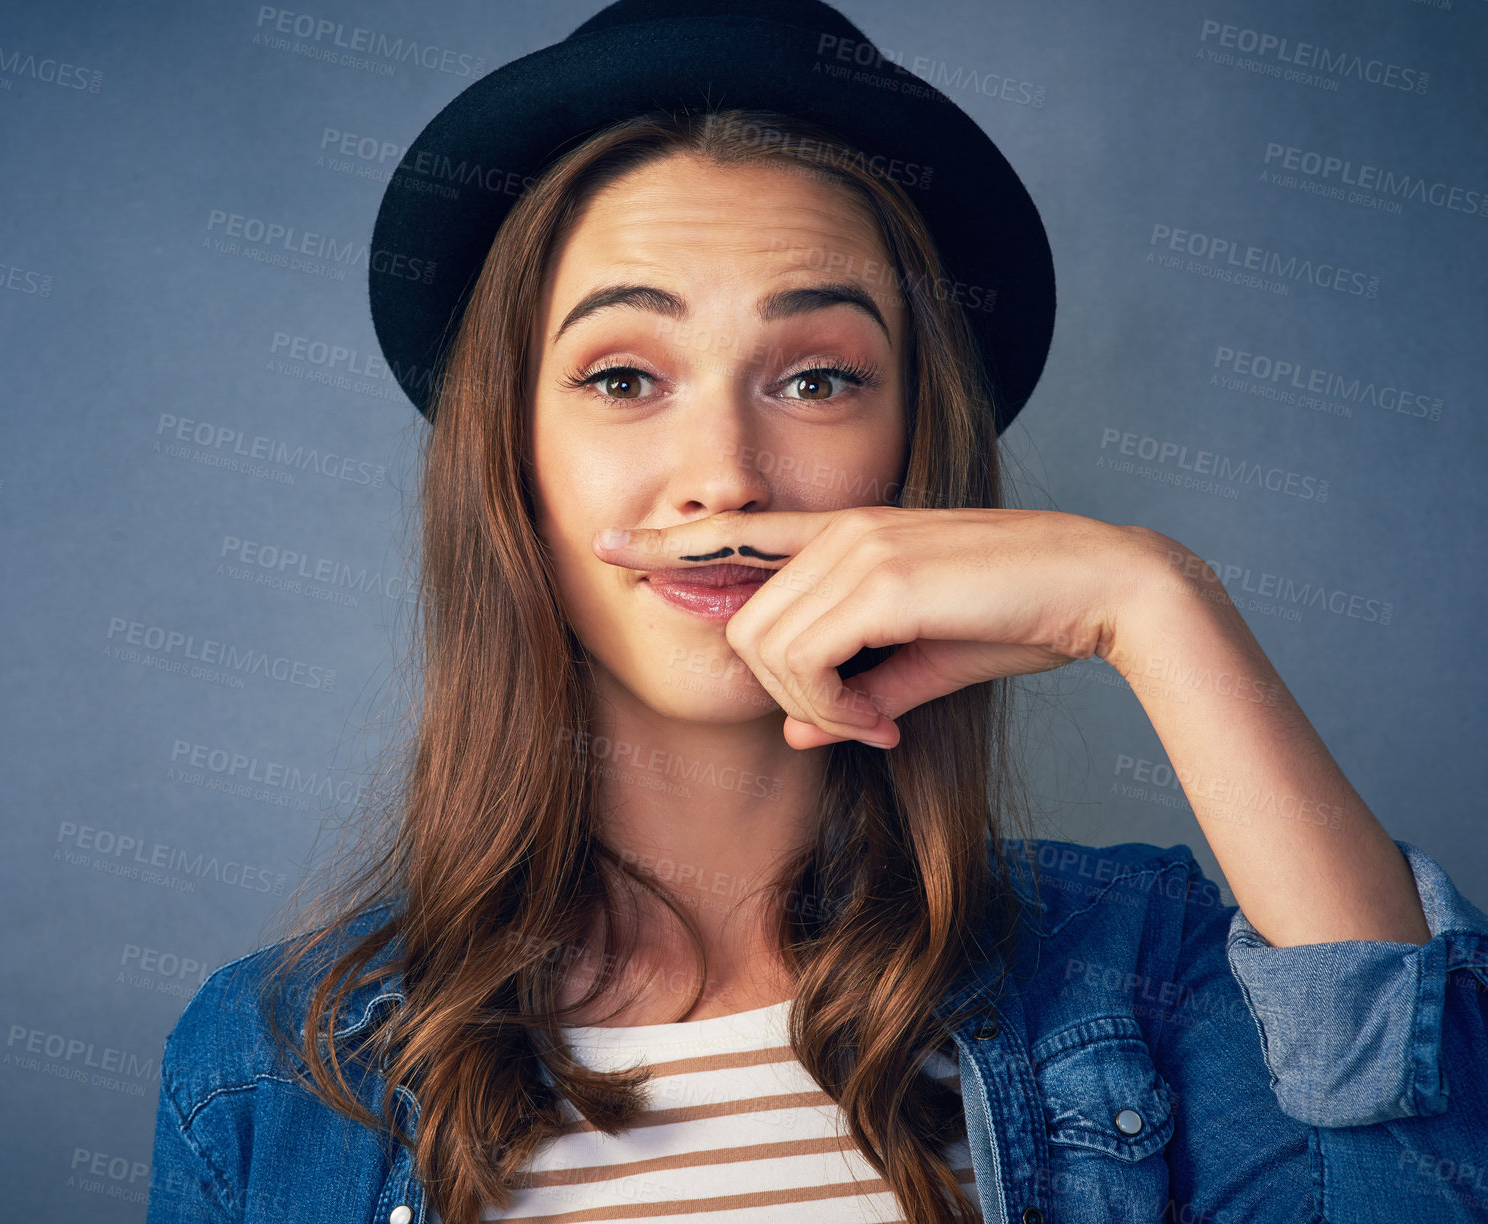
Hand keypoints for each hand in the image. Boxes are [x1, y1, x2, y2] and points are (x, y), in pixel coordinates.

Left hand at [593, 506, 1156, 749]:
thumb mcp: (920, 664)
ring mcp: (858, 547)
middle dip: (785, 697)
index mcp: (848, 534)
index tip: (608, 545)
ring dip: (812, 708)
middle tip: (854, 726)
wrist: (1102, 587)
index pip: (737, 533)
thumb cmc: (1019, 619)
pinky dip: (834, 712)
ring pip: (767, 649)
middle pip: (745, 629)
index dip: (669, 543)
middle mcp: (841, 530)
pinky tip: (882, 726)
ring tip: (874, 724)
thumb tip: (790, 732)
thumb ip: (850, 693)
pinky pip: (807, 663)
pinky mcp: (880, 577)